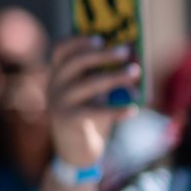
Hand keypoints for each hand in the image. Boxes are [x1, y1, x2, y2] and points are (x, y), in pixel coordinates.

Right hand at [48, 36, 139, 167]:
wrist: (76, 152)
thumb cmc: (91, 118)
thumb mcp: (97, 96)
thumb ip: (107, 80)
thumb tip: (133, 63)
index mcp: (59, 75)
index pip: (60, 50)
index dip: (78, 41)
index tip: (101, 38)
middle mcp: (54, 85)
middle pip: (76, 63)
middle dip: (103, 55)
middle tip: (126, 52)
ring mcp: (59, 102)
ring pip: (89, 84)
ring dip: (116, 77)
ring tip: (136, 72)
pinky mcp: (68, 120)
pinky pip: (96, 110)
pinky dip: (117, 109)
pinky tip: (134, 109)